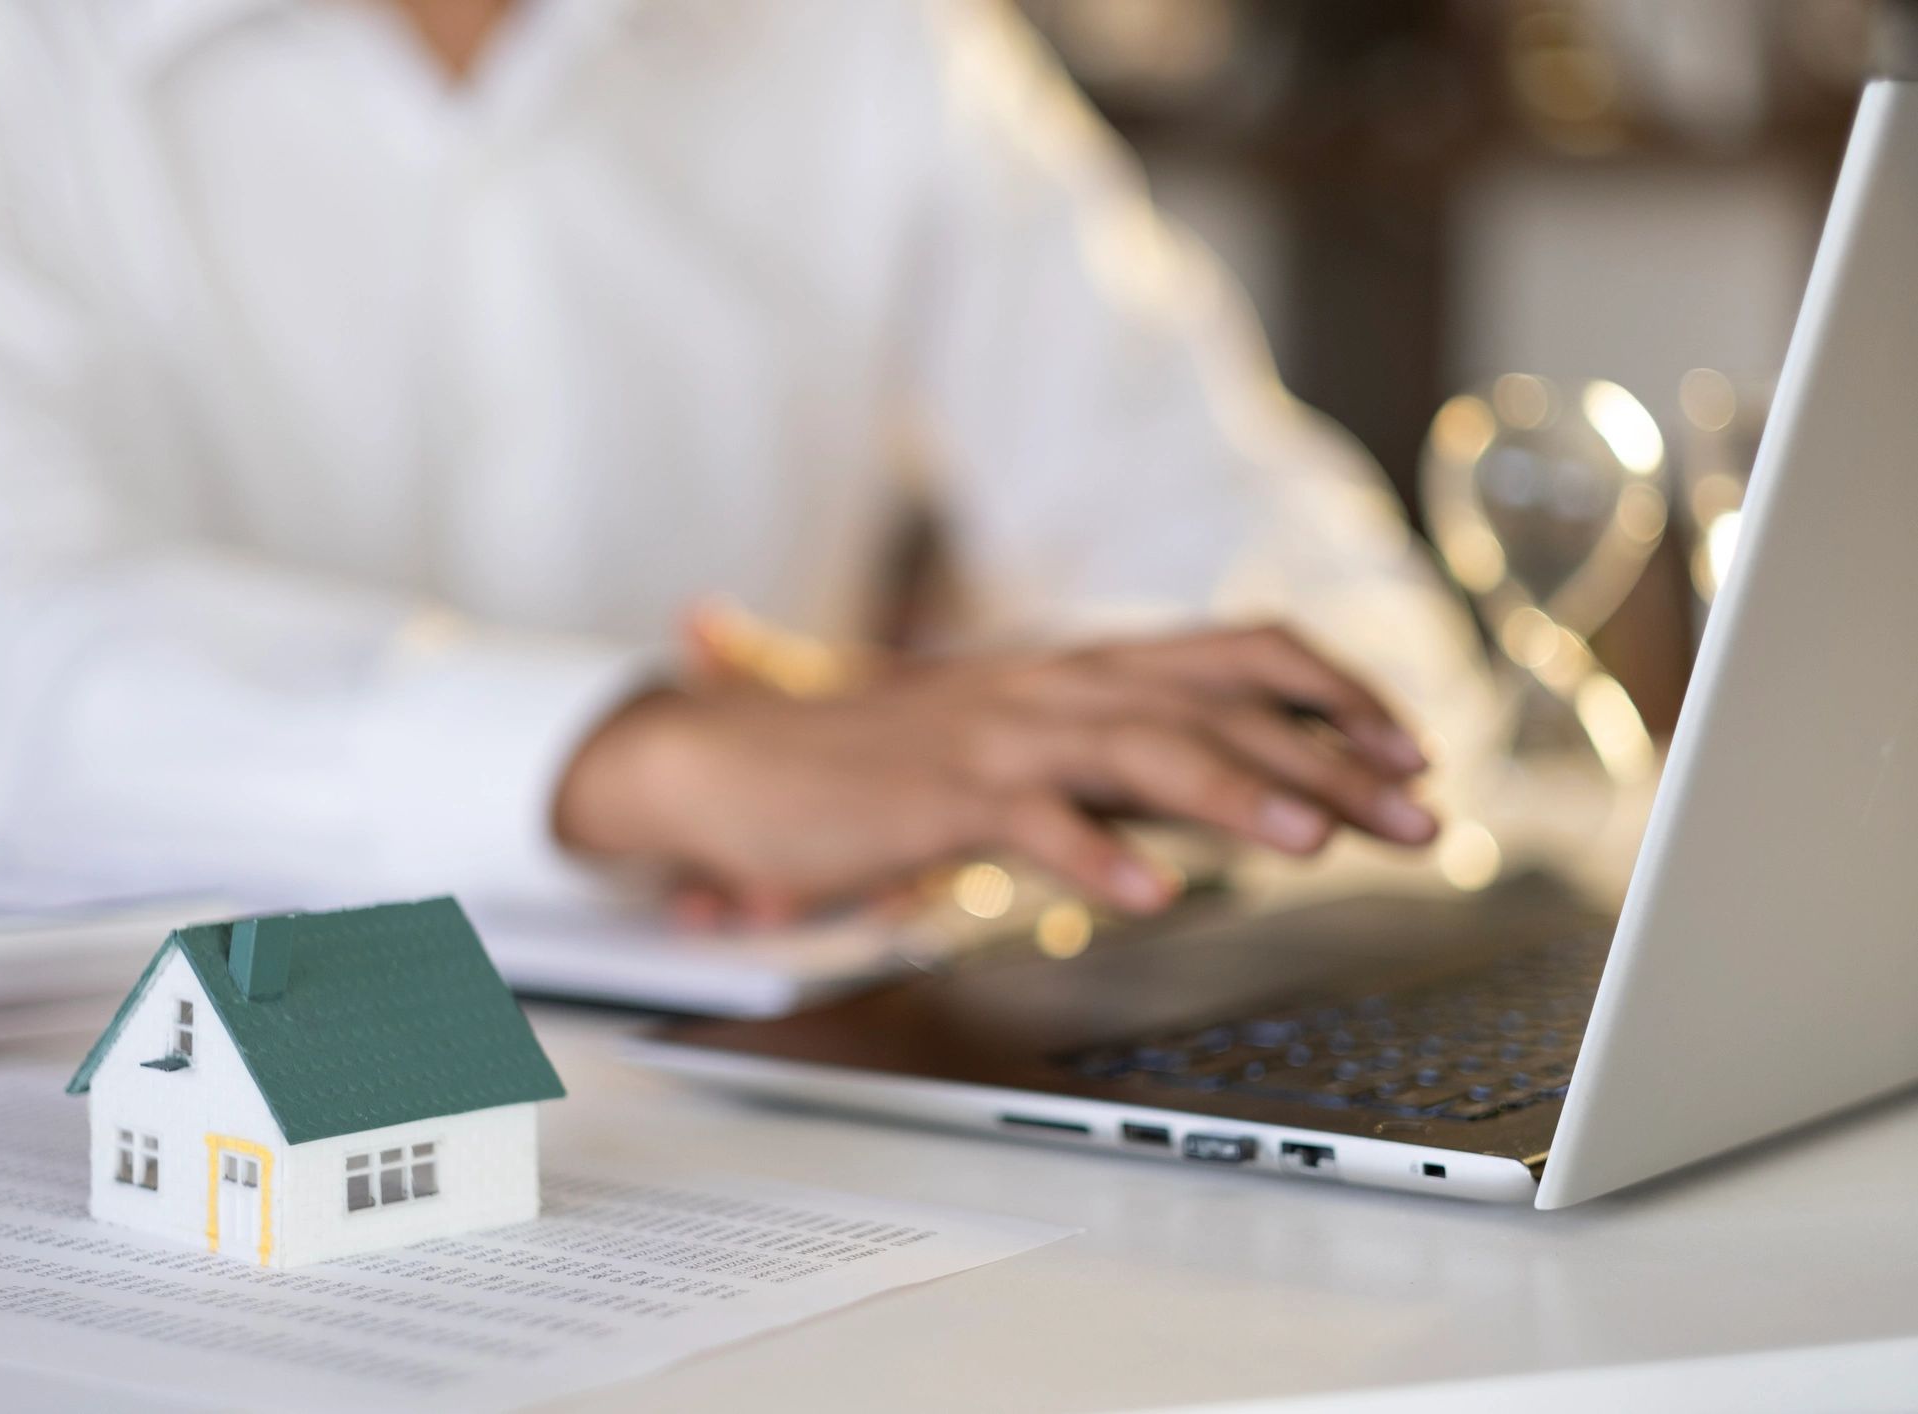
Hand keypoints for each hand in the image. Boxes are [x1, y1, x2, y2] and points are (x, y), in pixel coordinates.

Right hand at [553, 624, 1436, 918]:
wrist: (739, 757)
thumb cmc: (886, 761)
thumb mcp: (1022, 743)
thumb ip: (1118, 757)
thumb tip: (1228, 790)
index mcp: (1084, 669)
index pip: (1240, 652)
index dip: (1338, 693)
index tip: (1409, 750)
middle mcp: (1057, 685)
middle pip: (1220, 704)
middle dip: (1333, 756)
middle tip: (1419, 815)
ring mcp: (1000, 734)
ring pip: (1143, 747)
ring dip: (1238, 791)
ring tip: (1317, 838)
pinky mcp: (940, 792)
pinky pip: (1034, 820)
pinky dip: (1097, 852)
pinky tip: (1152, 893)